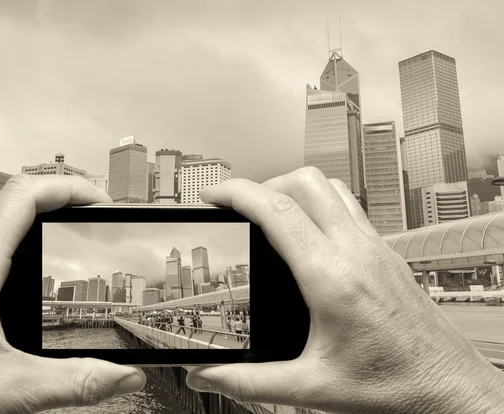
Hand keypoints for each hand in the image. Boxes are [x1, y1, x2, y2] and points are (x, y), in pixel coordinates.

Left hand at [0, 175, 145, 413]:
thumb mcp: (11, 390)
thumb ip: (77, 381)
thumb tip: (124, 375)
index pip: (22, 198)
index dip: (67, 189)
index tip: (99, 199)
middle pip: (12, 211)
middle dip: (60, 209)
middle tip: (95, 221)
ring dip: (39, 236)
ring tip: (73, 247)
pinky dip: (19, 263)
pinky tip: (36, 288)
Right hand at [186, 167, 503, 413]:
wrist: (447, 386)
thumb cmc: (394, 383)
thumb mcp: (311, 387)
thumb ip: (250, 382)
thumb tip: (211, 374)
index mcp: (332, 278)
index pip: (276, 211)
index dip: (236, 193)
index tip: (213, 196)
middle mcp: (356, 252)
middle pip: (304, 182)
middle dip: (263, 184)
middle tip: (240, 206)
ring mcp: (376, 247)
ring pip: (330, 188)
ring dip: (294, 189)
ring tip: (271, 212)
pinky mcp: (387, 253)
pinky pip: (349, 207)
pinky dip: (320, 205)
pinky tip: (308, 234)